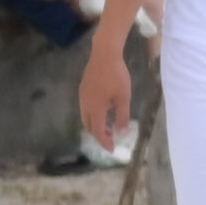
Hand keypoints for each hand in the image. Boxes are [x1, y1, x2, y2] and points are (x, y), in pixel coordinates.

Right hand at [80, 33, 134, 151]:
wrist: (104, 54)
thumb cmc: (117, 76)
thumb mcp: (124, 98)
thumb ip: (122, 117)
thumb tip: (122, 134)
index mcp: (95, 108)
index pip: (98, 131)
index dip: (104, 142)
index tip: (111, 150)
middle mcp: (85, 104)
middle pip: (89, 126)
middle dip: (99, 135)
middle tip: (112, 139)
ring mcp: (82, 96)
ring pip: (86, 117)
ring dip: (96, 125)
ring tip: (109, 128)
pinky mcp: (83, 89)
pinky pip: (85, 108)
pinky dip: (93, 116)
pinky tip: (104, 112)